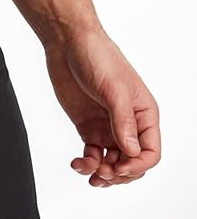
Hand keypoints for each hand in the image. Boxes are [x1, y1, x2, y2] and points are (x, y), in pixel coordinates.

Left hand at [45, 28, 160, 186]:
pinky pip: (92, 155)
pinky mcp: (88, 128)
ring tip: (89, 171)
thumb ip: (123, 122)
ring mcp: (107, 127)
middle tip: (102, 173)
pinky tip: (77, 163)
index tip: (117, 167)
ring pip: (112, 163)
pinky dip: (86, 164)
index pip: (151, 152)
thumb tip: (131, 151)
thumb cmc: (98, 58)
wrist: (69, 44)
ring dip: (102, 174)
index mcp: (144, 114)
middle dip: (119, 174)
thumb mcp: (115, 90)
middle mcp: (129, 124)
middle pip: (132, 163)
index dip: (137, 166)